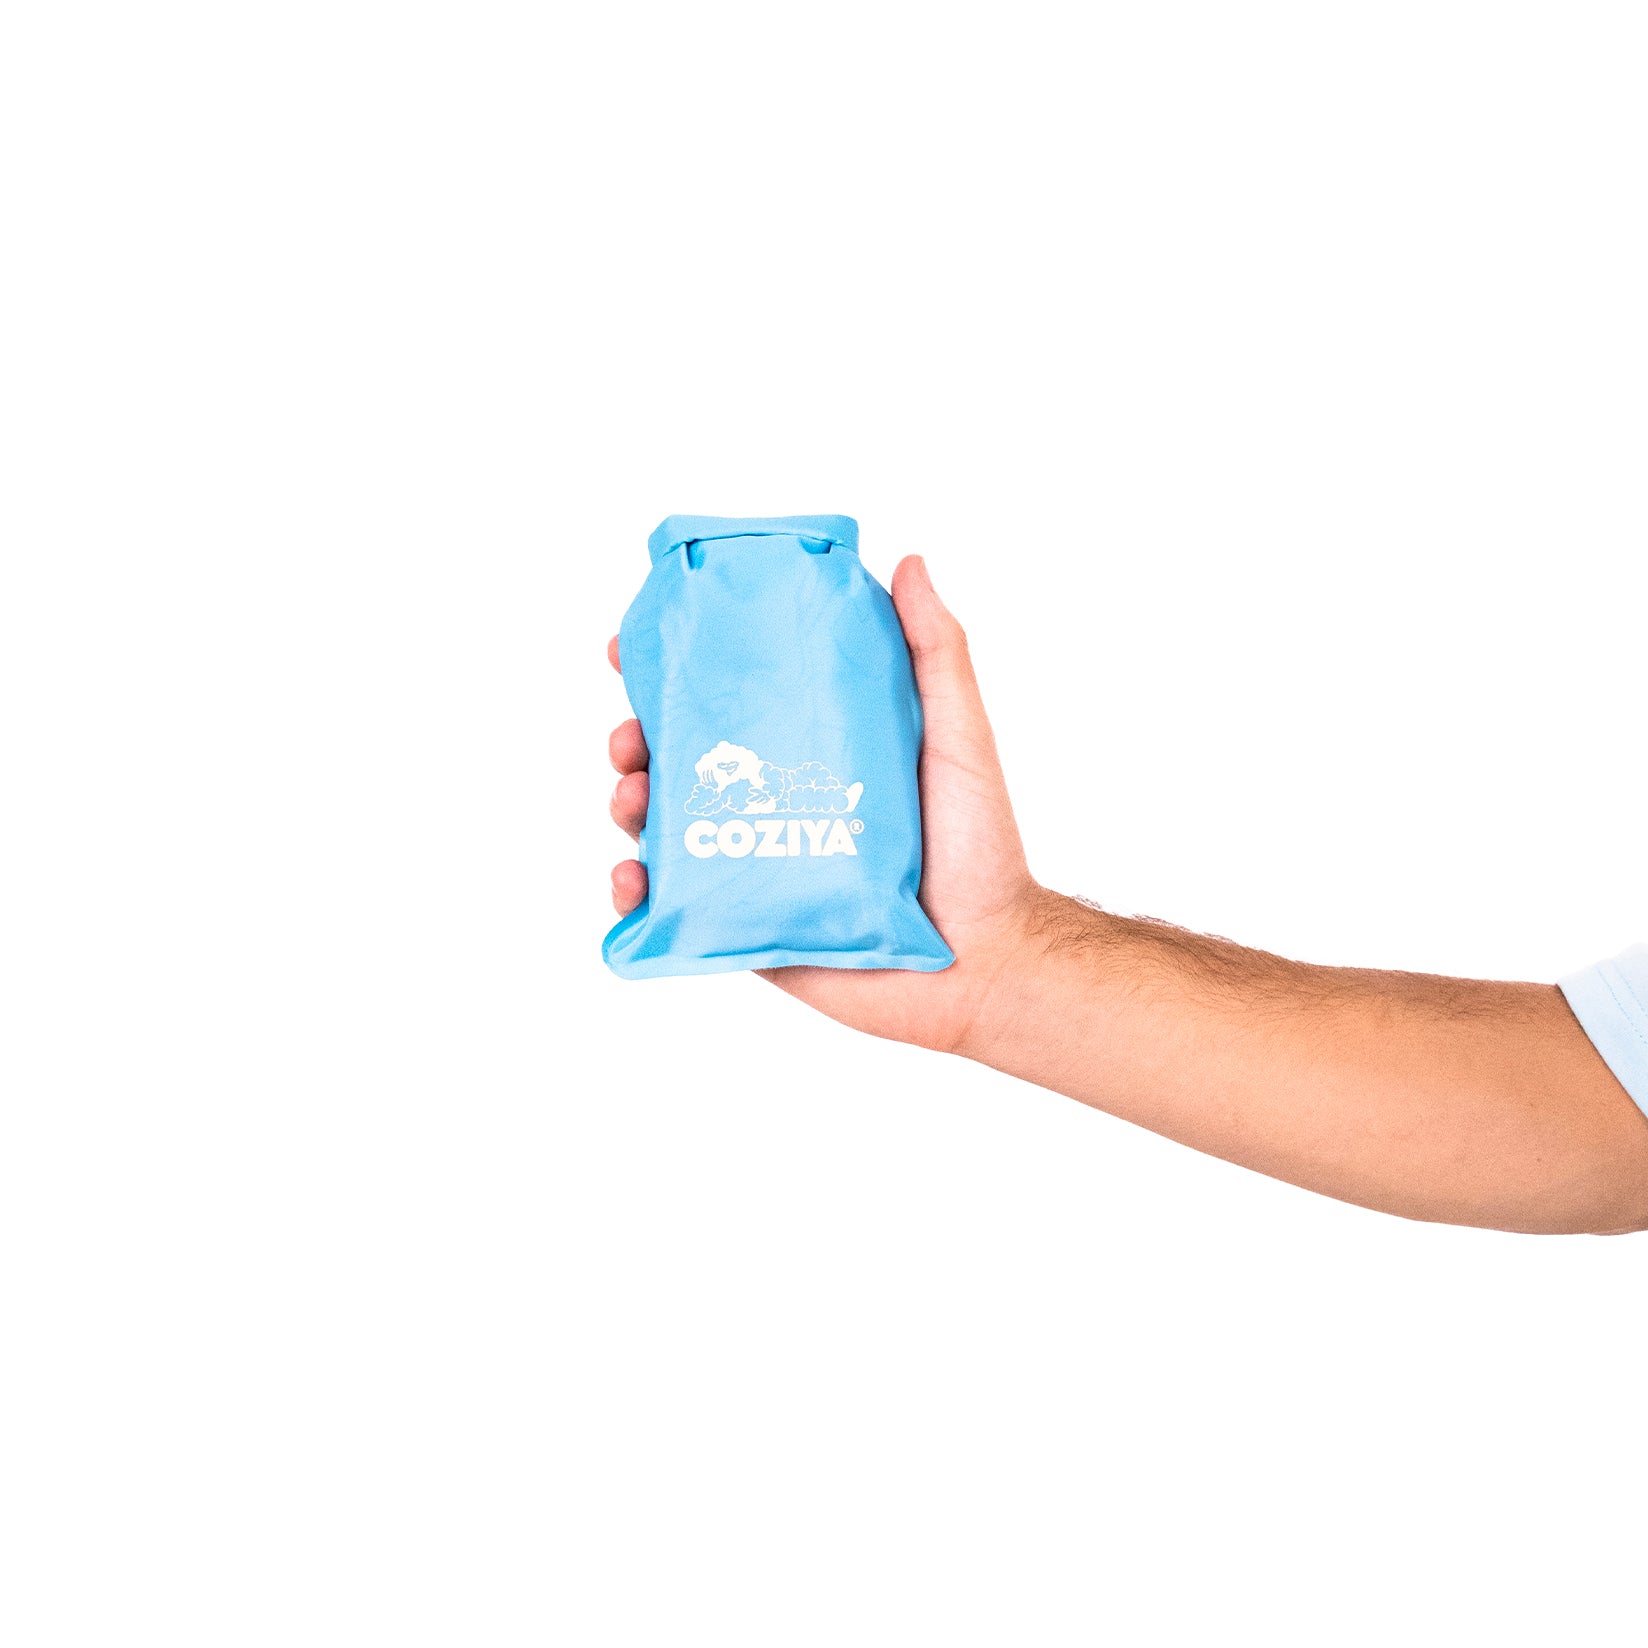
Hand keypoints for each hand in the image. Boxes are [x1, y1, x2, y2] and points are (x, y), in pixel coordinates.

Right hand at [607, 555, 1044, 1052]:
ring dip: (627, 801)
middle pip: (678, 755)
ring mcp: (754, 861)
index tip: (633, 644)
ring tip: (632, 797)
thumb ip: (935, 652)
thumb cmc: (978, 846)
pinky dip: (633, 890)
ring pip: (662, 824)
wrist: (982, 961)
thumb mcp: (956, 734)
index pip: (729, 695)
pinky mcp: (745, 925)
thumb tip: (908, 562)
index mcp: (810, 744)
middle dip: (634, 735)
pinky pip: (669, 907)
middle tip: (630, 732)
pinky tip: (631, 878)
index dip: (673, 667)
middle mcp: (773, 797)